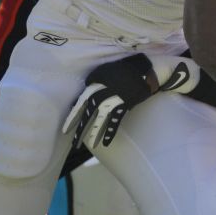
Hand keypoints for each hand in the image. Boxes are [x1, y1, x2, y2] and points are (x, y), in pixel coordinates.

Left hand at [61, 54, 196, 148]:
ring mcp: (115, 96)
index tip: (66, 128)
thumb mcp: (108, 71)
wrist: (149, 68)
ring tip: (88, 145)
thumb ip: (97, 81)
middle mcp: (104, 89)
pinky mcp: (126, 102)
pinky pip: (116, 120)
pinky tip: (106, 142)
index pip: (82, 100)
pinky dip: (111, 131)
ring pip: (101, 117)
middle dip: (80, 127)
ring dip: (94, 132)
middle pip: (88, 111)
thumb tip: (87, 95)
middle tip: (73, 142)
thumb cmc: (128, 69)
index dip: (74, 115)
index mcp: (97, 82)